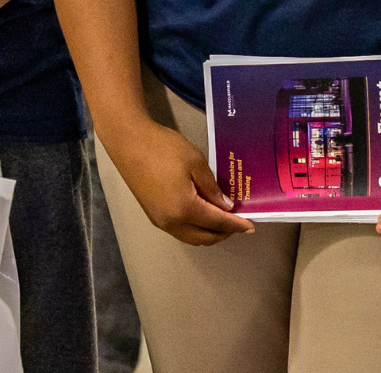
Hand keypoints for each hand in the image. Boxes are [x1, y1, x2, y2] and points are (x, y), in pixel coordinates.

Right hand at [105, 118, 253, 245]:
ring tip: (223, 220)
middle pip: (203, 237)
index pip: (217, 223)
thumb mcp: (195, 163)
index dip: (235, 225)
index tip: (251, 226)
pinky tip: (202, 214)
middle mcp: (171, 222)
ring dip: (208, 233)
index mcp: (184, 209)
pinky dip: (195, 228)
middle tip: (238, 223)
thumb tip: (225, 206)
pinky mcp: (152, 214)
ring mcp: (160, 221)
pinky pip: (179, 230)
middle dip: (223, 233)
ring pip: (190, 237)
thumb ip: (212, 188)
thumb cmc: (164, 148)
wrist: (129, 142)